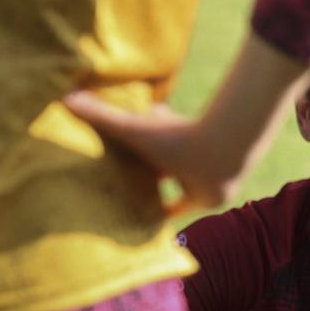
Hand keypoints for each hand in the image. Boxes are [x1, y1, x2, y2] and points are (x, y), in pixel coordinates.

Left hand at [64, 33, 309, 214]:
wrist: (233, 129)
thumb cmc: (183, 143)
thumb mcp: (137, 132)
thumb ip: (103, 118)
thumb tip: (66, 104)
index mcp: (200, 195)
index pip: (178, 206)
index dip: (164, 206)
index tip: (151, 206)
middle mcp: (219, 184)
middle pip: (185, 176)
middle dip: (164, 164)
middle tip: (149, 157)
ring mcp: (235, 164)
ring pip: (196, 153)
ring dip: (176, 139)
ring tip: (156, 120)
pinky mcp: (243, 142)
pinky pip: (207, 135)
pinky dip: (188, 124)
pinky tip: (169, 110)